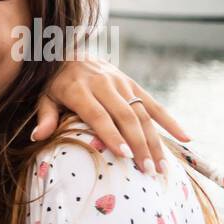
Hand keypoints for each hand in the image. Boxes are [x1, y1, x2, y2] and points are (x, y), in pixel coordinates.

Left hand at [40, 56, 189, 174]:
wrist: (69, 53)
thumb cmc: (53, 84)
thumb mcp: (43, 97)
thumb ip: (44, 116)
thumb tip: (37, 136)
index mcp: (80, 89)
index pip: (99, 115)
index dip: (112, 135)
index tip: (124, 155)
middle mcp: (104, 84)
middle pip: (125, 117)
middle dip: (138, 144)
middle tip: (147, 170)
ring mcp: (122, 84)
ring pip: (143, 114)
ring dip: (155, 140)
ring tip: (161, 166)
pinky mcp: (133, 85)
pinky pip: (155, 104)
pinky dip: (170, 121)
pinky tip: (185, 138)